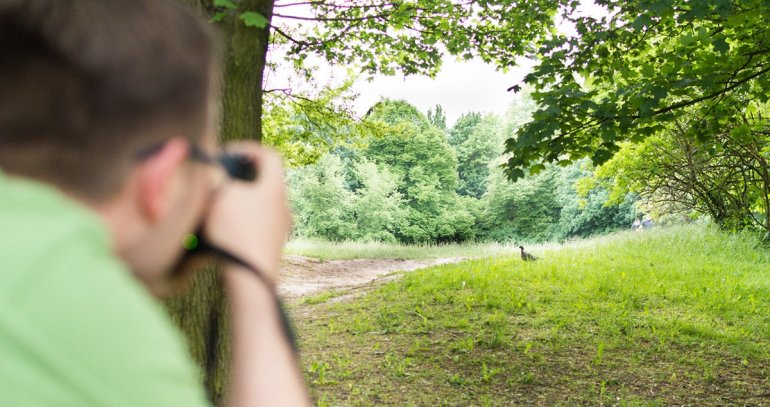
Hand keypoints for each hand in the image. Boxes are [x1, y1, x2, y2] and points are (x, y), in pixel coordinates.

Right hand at [202, 143, 291, 283]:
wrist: (251, 278)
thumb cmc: (236, 233)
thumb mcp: (219, 197)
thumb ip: (216, 176)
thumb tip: (214, 169)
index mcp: (275, 189)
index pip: (270, 156)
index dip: (249, 149)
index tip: (229, 153)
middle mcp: (284, 206)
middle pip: (265, 180)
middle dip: (242, 175)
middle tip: (221, 177)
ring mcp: (281, 227)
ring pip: (261, 202)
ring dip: (241, 198)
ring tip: (219, 204)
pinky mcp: (273, 245)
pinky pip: (258, 222)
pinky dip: (243, 218)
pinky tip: (224, 228)